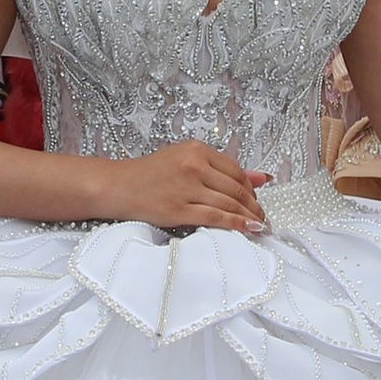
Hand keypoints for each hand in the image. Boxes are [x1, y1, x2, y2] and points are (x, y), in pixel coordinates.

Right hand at [104, 143, 266, 232]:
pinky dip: (236, 224)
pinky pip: (216, 217)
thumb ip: (222, 168)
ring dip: (249, 217)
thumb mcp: (185, 160)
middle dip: (254, 206)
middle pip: (236, 188)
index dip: (251, 189)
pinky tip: (247, 229)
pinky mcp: (179, 209)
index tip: (256, 201)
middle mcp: (194, 166)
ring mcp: (187, 188)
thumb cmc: (149, 174)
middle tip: (263, 217)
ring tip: (259, 226)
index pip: (236, 171)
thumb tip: (262, 177)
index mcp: (197, 150)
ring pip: (229, 204)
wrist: (118, 186)